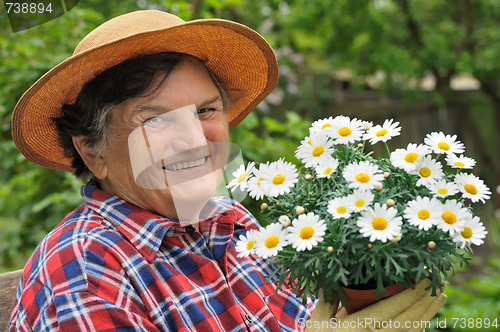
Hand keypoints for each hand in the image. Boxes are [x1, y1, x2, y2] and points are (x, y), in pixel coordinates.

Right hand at [307, 279, 446, 330]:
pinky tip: (424, 318)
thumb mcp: (318, 323)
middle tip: (439, 282)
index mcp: (361, 327)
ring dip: (429, 313)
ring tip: (439, 297)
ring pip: (414, 331)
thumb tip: (334, 279)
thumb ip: (327, 301)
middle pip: (411, 318)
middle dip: (427, 300)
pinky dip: (420, 328)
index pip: (395, 307)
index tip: (425, 277)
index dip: (413, 292)